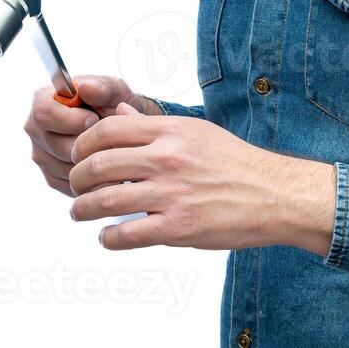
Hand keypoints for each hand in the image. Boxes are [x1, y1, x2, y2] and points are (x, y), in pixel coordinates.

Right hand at [23, 75, 162, 196]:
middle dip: (84, 142)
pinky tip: (98, 159)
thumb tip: (86, 87)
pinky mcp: (51, 176)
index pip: (43, 113)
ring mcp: (40, 154)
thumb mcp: (115, 90)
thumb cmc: (114, 105)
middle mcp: (35, 128)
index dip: (70, 119)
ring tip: (102, 146)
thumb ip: (103, 87)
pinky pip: (68, 182)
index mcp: (43, 100)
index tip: (93, 118)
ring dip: (88, 159)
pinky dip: (88, 175)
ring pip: (62, 166)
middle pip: (53, 144)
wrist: (122, 129)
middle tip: (103, 135)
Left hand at [68, 101, 334, 253]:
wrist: (273, 194)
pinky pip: (127, 235)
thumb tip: (120, 111)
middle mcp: (167, 159)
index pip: (108, 130)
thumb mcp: (195, 131)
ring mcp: (171, 194)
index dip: (83, 144)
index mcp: (170, 132)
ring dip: (82, 209)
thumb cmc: (235, 162)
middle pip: (99, 164)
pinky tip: (107, 236)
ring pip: (105, 201)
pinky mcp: (178, 228)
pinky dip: (108, 238)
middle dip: (77, 178)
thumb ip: (153, 125)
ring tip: (79, 213)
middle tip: (75, 186)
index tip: (78, 155)